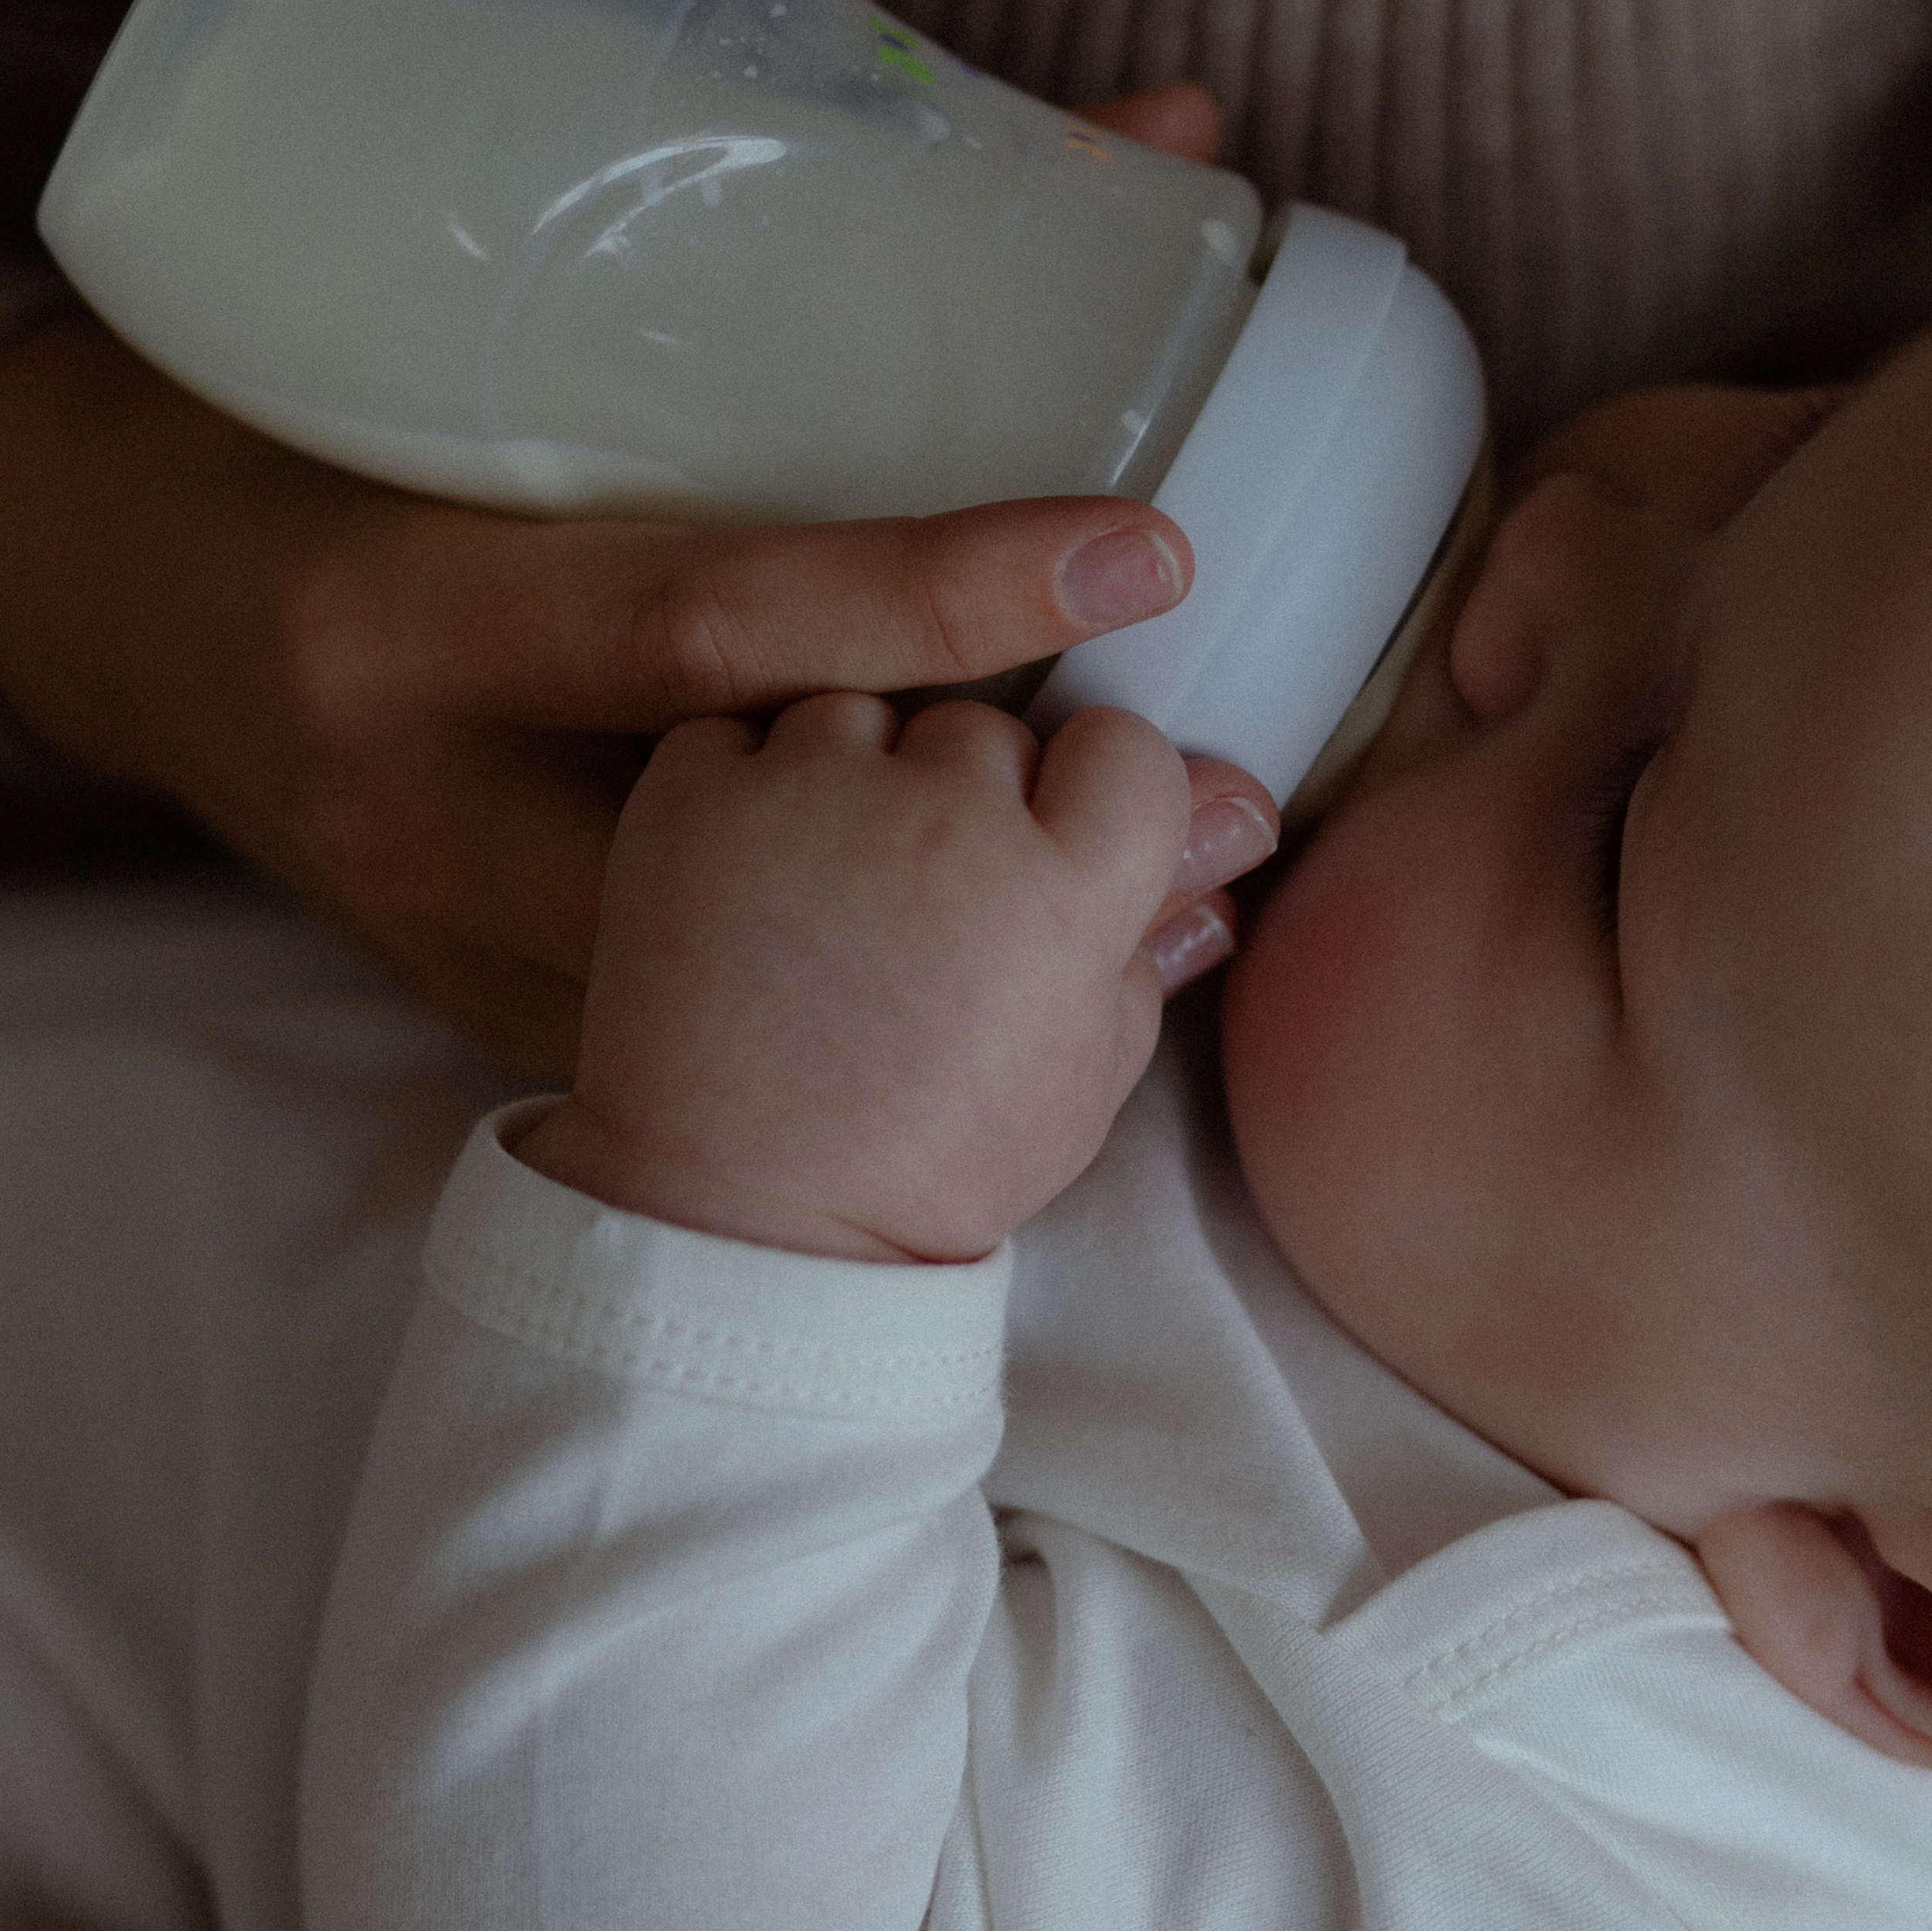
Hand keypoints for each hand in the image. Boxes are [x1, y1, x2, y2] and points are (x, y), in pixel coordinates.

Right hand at [0, 318, 1195, 1073]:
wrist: (100, 599)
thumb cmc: (285, 434)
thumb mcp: (461, 342)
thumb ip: (767, 265)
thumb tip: (1126, 137)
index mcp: (413, 615)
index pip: (703, 617)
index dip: (934, 592)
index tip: (1145, 551)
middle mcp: (430, 807)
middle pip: (753, 856)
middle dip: (1002, 851)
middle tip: (1230, 802)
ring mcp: (447, 939)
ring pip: (745, 997)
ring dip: (973, 971)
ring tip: (1189, 924)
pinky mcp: (485, 1001)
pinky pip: (709, 1043)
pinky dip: (870, 1018)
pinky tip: (1017, 993)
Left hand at [519, 695, 1273, 1259]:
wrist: (738, 1216)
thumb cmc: (923, 1162)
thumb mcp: (1082, 1076)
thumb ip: (1157, 933)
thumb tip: (1238, 819)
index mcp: (1057, 893)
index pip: (1122, 749)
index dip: (1092, 796)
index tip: (1051, 848)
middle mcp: (940, 820)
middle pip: (987, 731)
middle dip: (966, 798)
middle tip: (923, 905)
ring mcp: (809, 797)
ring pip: (863, 714)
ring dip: (852, 780)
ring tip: (828, 895)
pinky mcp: (693, 797)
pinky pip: (737, 733)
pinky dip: (742, 789)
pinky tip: (749, 881)